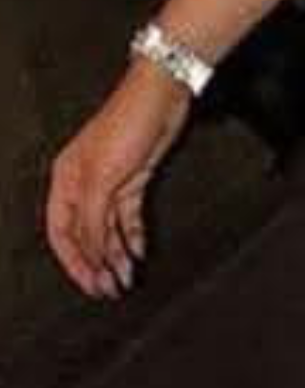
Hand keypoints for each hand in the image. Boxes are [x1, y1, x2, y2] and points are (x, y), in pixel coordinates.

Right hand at [45, 64, 192, 300]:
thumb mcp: (102, 179)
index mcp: (65, 182)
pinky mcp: (134, 180)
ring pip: (108, 230)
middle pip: (85, 235)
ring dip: (116, 255)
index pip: (61, 233)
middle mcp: (83, 185)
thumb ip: (94, 220)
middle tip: (110, 290)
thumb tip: (94, 254)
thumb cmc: (126, 126)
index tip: (88, 284)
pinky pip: (129, 217)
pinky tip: (138, 253)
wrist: (161, 97)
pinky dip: (133, 236)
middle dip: (96, 264)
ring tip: (126, 279)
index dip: (73, 262)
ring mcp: (109, 184)